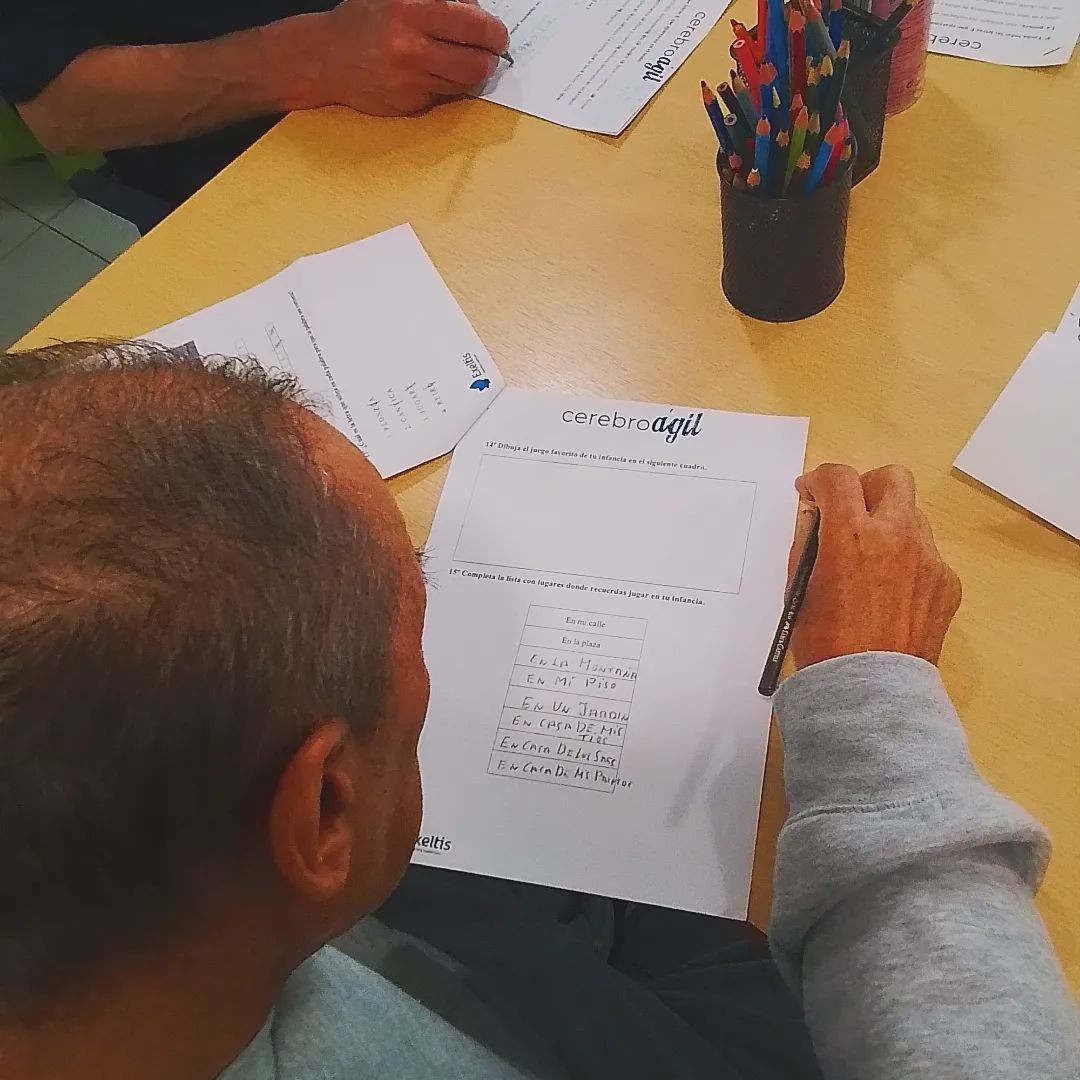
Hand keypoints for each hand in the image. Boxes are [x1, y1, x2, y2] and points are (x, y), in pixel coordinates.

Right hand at [308, 0, 509, 115]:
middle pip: (477, 65)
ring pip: (463, 84)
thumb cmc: (365, 21)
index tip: (497, 35)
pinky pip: (442, 96)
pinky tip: (427, 73)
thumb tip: (478, 11)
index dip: (494, 33)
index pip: (475, 26)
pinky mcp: (408, 104)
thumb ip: (441, 0)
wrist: (325, 58)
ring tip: (455, 60)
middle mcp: (412, 47)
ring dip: (468, 74)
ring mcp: (410, 80)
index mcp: (411, 10)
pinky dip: (443, 86)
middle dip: (489, 60)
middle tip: (488, 55)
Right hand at [787, 464, 961, 669]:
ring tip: (870, 561)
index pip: (838, 477)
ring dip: (888, 526)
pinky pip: (926, 556)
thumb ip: (808, 542)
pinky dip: (906, 563)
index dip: (819, 480)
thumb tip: (815, 515)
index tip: (811, 493)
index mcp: (852, 534)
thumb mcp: (799, 586)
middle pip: (891, 478)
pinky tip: (889, 594)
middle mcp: (896, 536)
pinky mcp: (947, 583)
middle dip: (866, 486)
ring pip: (911, 517)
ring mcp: (928, 558)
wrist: (870, 689)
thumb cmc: (824, 642)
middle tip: (850, 512)